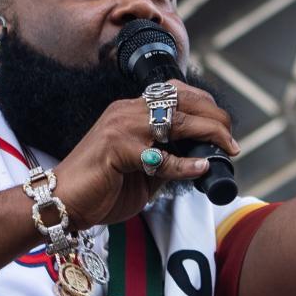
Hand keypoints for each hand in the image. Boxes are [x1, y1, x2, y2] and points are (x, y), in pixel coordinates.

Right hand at [52, 81, 238, 228]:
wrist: (62, 203)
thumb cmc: (100, 188)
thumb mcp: (141, 169)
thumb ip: (167, 160)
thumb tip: (201, 160)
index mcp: (130, 110)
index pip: (175, 92)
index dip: (205, 104)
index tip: (224, 125)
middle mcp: (127, 111)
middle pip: (183, 101)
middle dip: (215, 117)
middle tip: (232, 140)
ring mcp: (121, 128)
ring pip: (178, 121)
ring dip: (210, 133)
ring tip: (227, 148)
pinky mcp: (118, 150)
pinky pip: (162, 157)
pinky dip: (185, 165)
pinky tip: (201, 169)